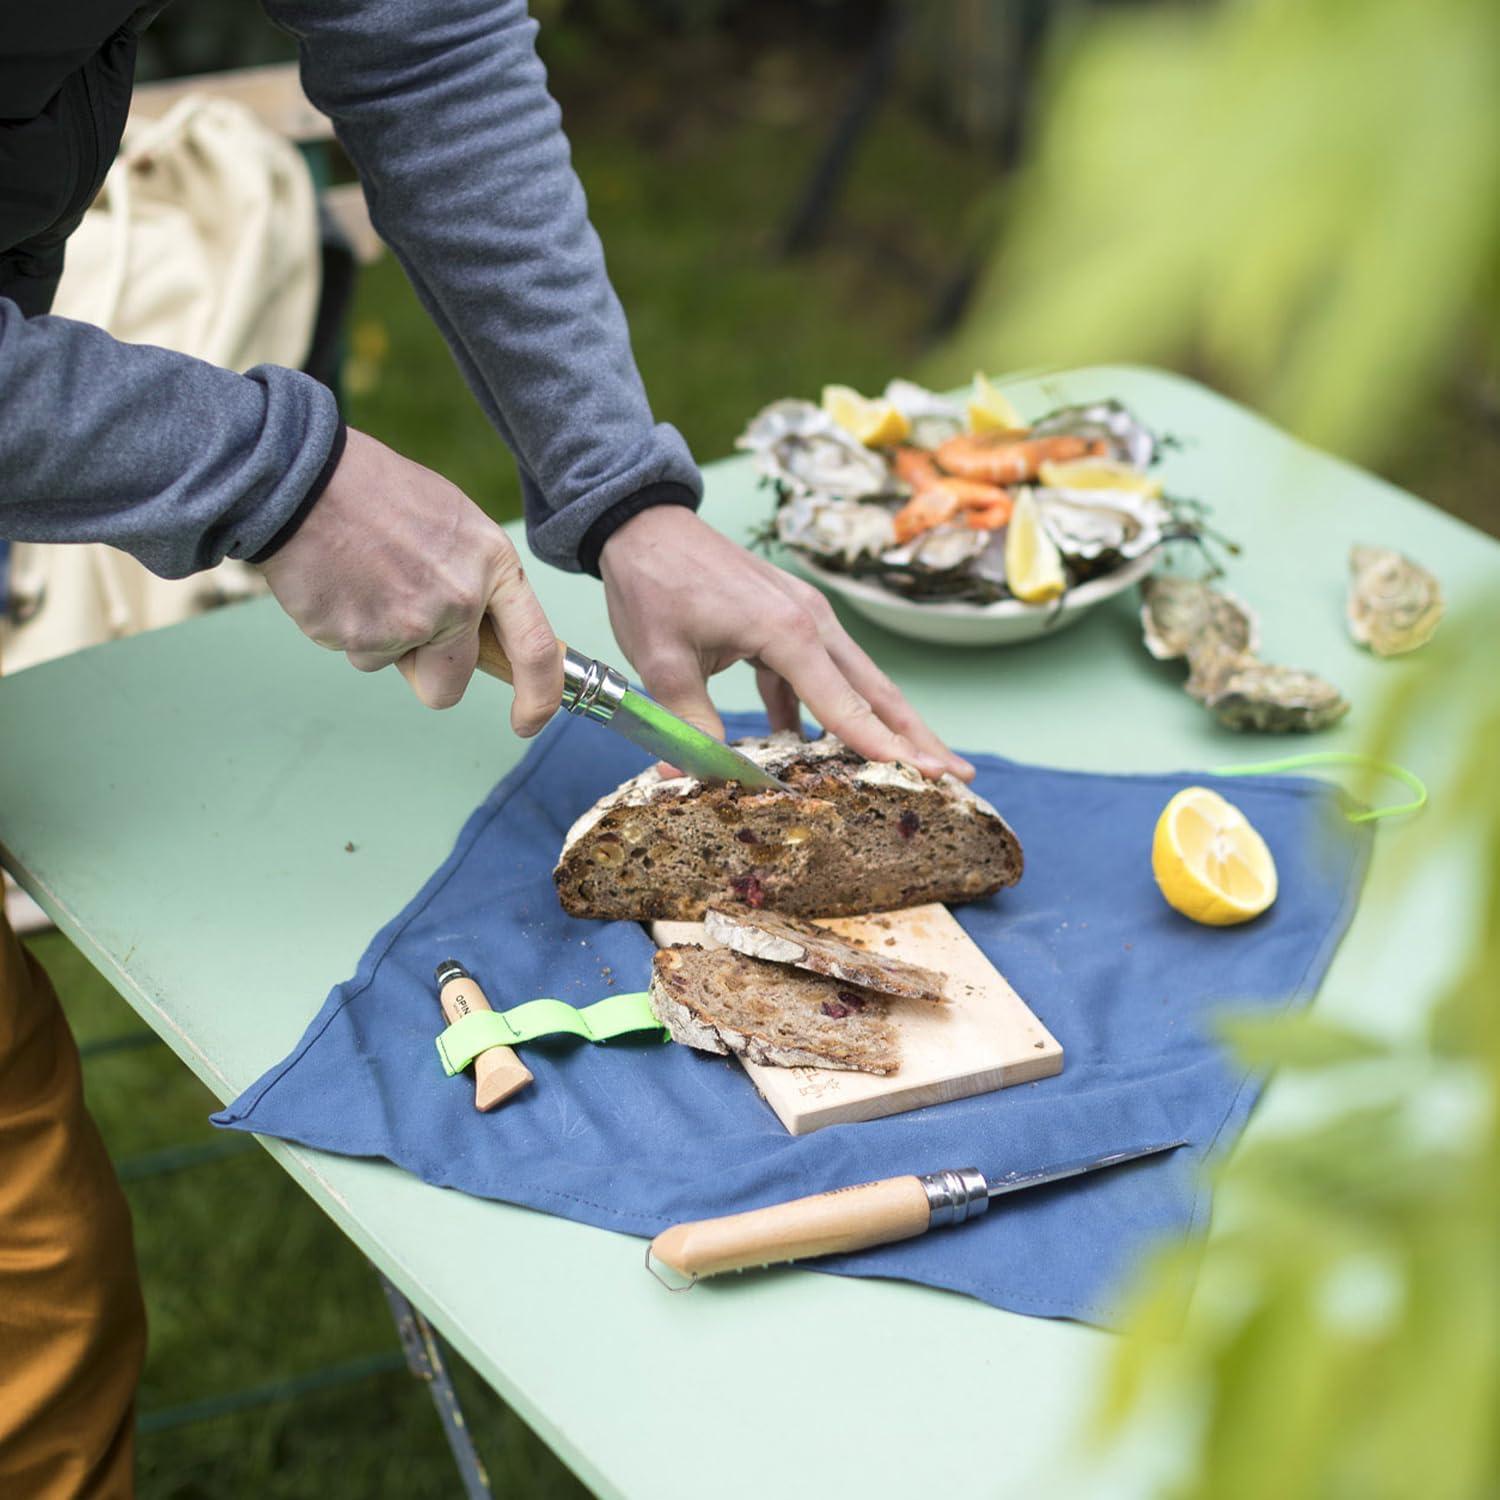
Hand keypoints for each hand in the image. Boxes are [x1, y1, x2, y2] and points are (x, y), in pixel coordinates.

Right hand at [257, 428, 561, 732]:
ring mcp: (408, 622)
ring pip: (393, 666)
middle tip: (402, 623)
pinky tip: (339, 580)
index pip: (536, 648)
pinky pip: (354, 651)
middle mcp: (459, 600)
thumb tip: (480, 629)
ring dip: (378, 638)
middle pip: (450, 686)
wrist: (303, 476)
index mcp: (493, 565)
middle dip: (427, 672)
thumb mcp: (455, 522)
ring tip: (364, 578)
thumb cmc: (377, 492)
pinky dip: (345, 625)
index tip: (529, 721)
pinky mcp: (357, 636)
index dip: (539, 696)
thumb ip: (475, 580)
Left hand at [599, 507, 973, 780]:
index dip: (883, 746)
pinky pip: (816, 672)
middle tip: (958, 775)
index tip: (925, 775)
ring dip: (880, 723)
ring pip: (854, 680)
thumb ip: (688, 723)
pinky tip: (810, 744)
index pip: (845, 702)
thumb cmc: (654, 585)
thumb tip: (692, 776)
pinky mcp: (786, 618)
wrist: (642, 523)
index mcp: (788, 630)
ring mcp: (803, 616)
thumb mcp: (662, 661)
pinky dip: (821, 708)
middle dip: (917, 735)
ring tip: (911, 764)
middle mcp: (810, 620)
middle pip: (876, 689)